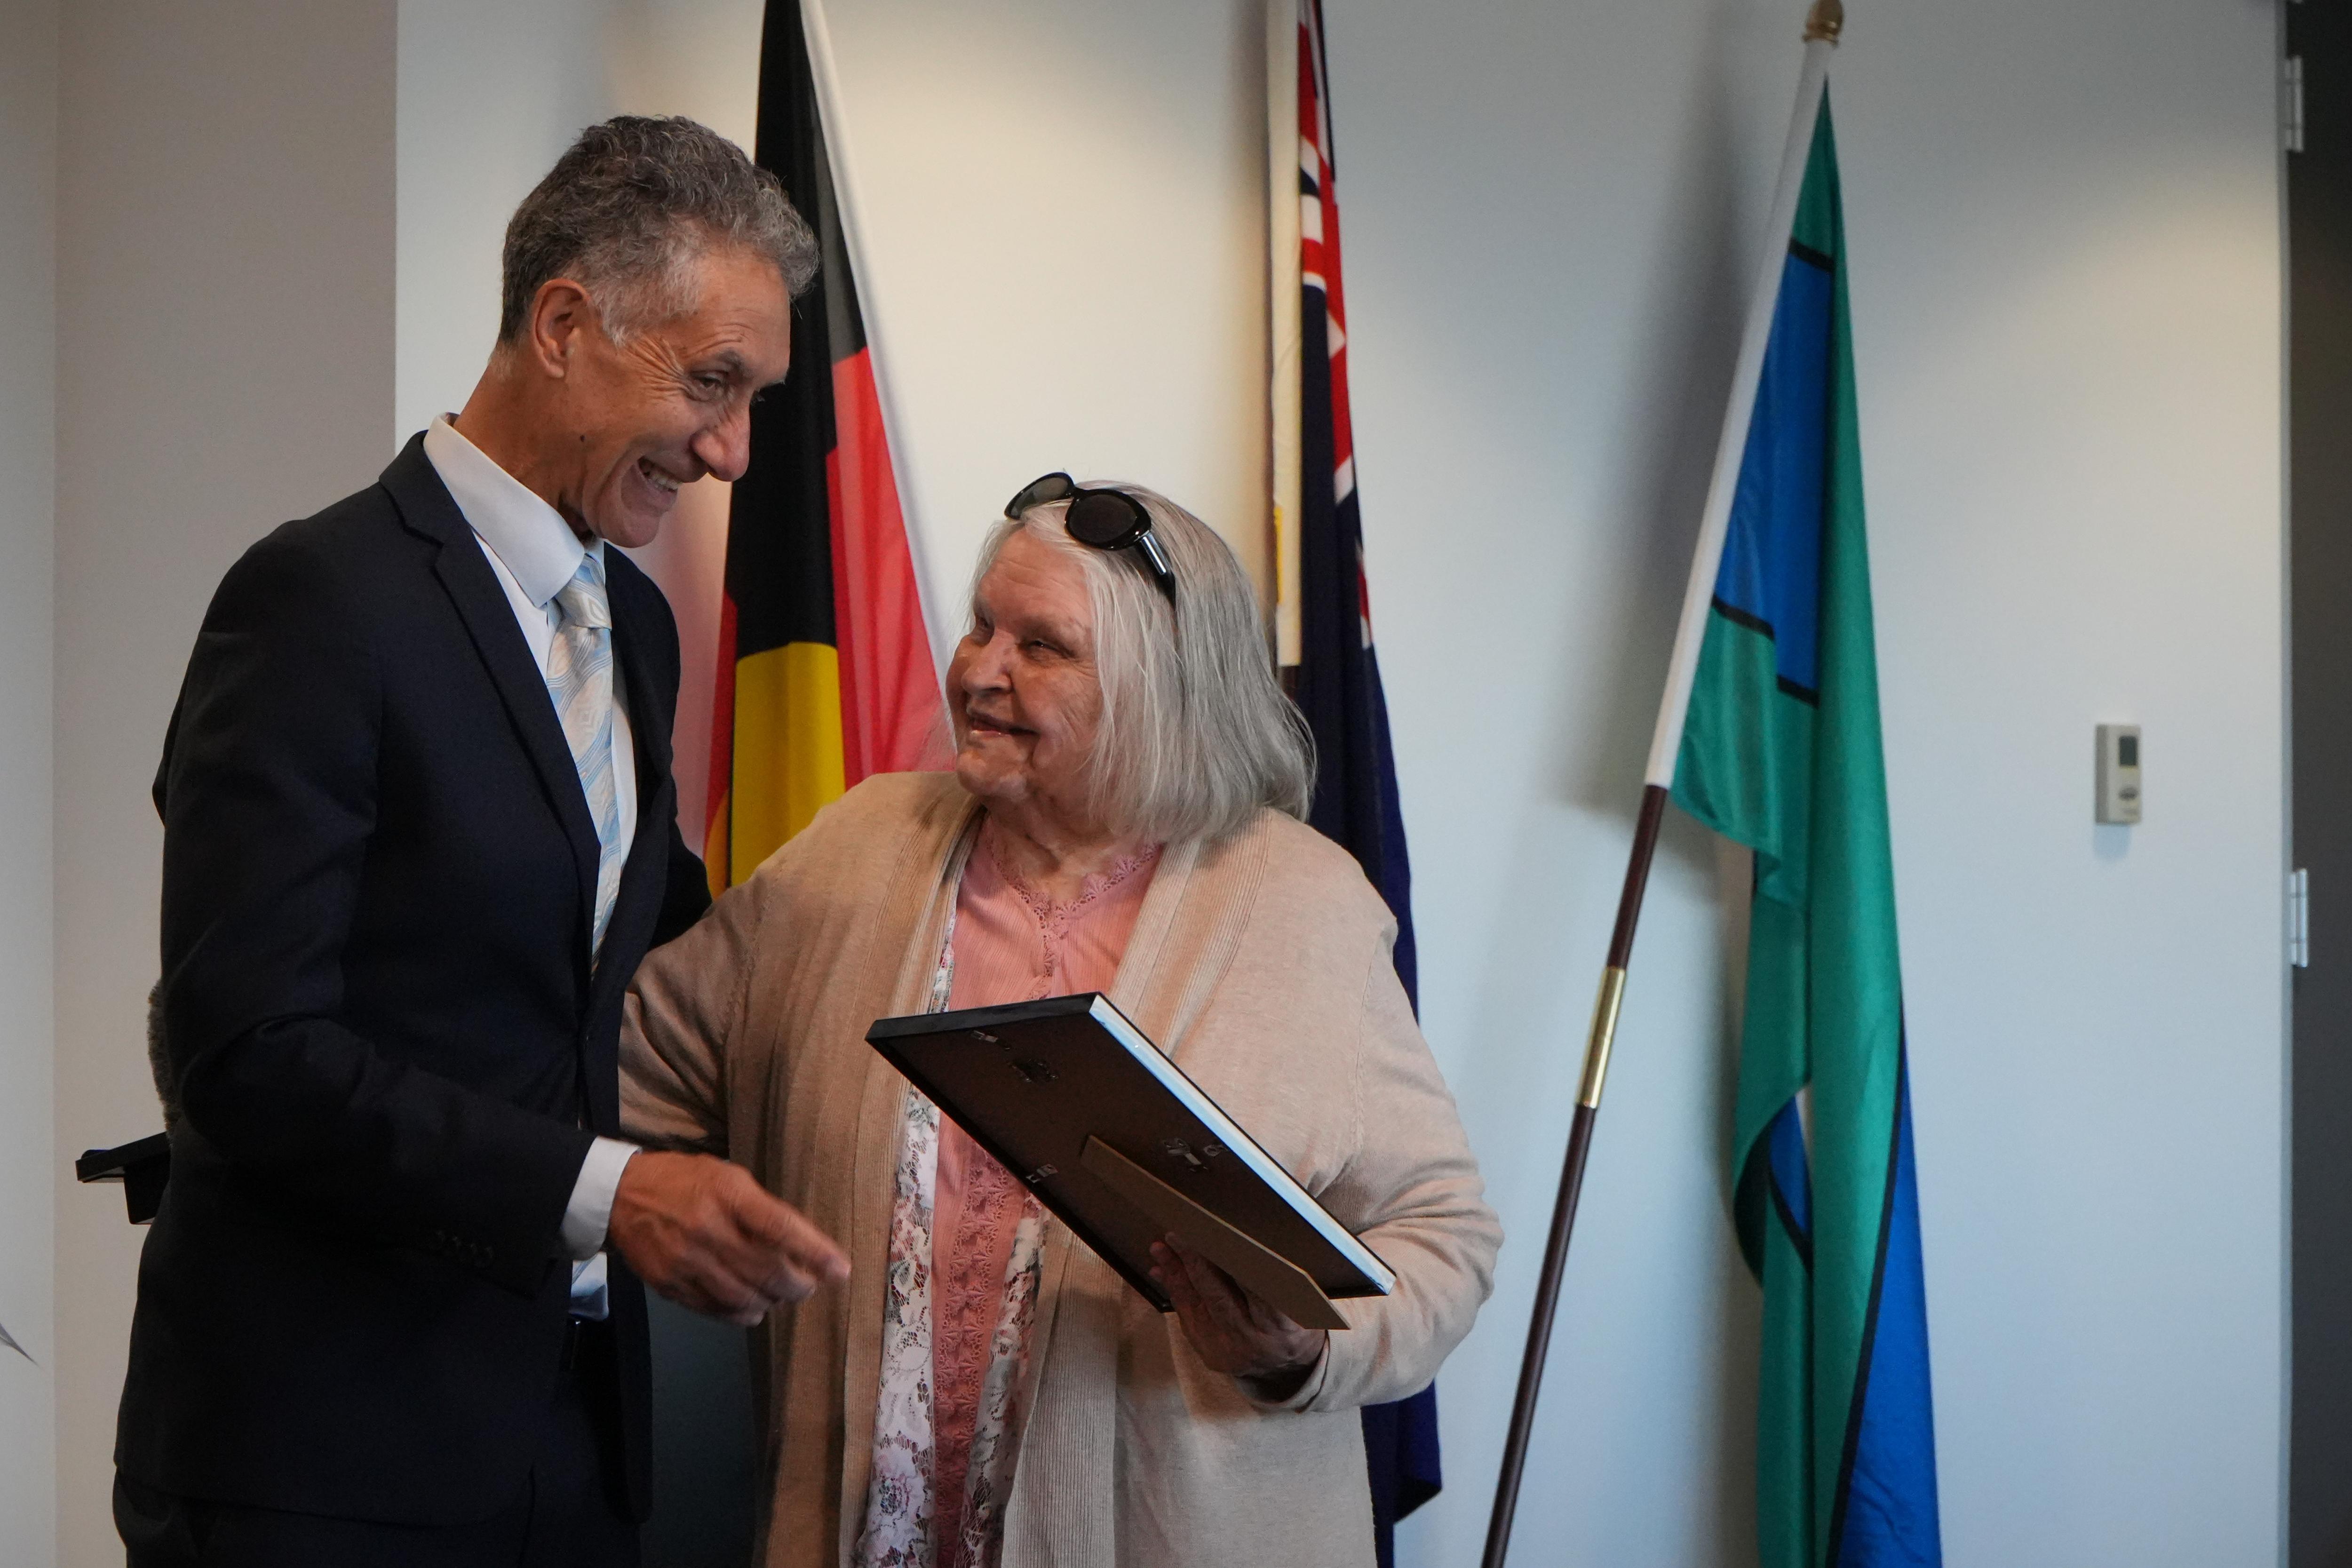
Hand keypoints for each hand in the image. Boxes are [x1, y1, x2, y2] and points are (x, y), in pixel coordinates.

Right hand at [607, 1151, 848, 1326]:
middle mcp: (708, 1230)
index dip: (815, 1252)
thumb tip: (799, 1243)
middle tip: (810, 1286)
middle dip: (798, 1285)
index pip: (781, 1228)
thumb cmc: (684, 1180)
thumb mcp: (727, 1177)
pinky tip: (752, 1308)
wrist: (620, 1195)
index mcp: (727, 1195)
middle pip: (767, 1271)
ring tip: (783, 1296)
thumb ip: (761, 1208)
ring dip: (772, 1301)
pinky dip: (740, 1314)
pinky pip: (715, 1310)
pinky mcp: (670, 1285)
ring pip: (744, 1297)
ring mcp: (687, 1261)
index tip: (841, 1270)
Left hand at [1149, 1235, 1326, 1393]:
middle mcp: (1253, 1340)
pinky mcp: (1210, 1356)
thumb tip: (1240, 1240)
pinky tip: (1163, 1271)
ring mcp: (1228, 1350)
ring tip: (1160, 1247)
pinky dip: (1175, 1291)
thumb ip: (1272, 1276)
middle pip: (1218, 1297)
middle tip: (1179, 1234)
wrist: (1286, 1369)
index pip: (1255, 1289)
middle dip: (1195, 1263)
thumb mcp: (1298, 1301)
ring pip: (1197, 1307)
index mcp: (1282, 1326)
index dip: (1234, 1262)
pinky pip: (1187, 1319)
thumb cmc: (1294, 1323)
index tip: (1218, 1235)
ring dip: (1176, 1274)